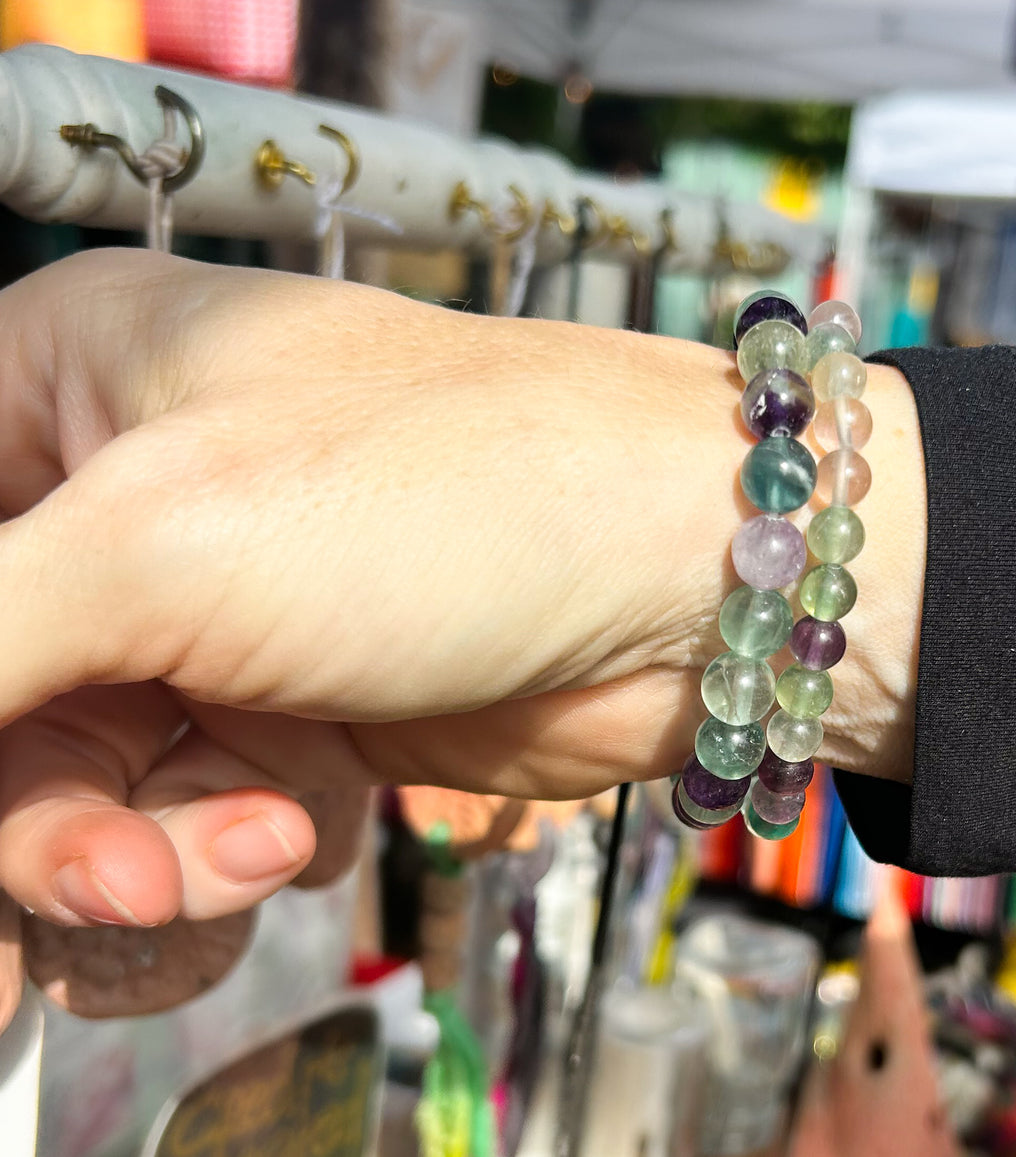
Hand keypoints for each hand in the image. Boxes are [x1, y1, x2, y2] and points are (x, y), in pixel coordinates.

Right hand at [0, 249, 924, 945]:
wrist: (687, 583)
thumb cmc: (458, 498)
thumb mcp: (163, 544)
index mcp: (67, 378)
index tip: (13, 741)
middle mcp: (127, 492)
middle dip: (30, 810)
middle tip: (101, 877)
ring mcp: (209, 608)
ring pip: (65, 775)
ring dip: (124, 851)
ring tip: (239, 852)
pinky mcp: (284, 707)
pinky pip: (171, 816)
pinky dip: (212, 853)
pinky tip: (298, 832)